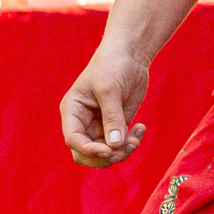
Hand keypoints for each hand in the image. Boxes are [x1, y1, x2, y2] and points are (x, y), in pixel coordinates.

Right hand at [61, 45, 151, 167]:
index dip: (88, 150)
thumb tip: (114, 146)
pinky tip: (141, 127)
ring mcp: (99, 126)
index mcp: (72, 111)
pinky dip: (131, 143)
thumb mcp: (110, 90)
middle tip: (124, 149)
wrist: (130, 56)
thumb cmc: (113, 66)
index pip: (73, 139)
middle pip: (86, 154)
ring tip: (136, 136)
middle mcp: (83, 122)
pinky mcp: (116, 126)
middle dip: (105, 157)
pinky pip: (121, 145)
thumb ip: (112, 118)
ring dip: (122, 151)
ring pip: (106, 153)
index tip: (108, 150)